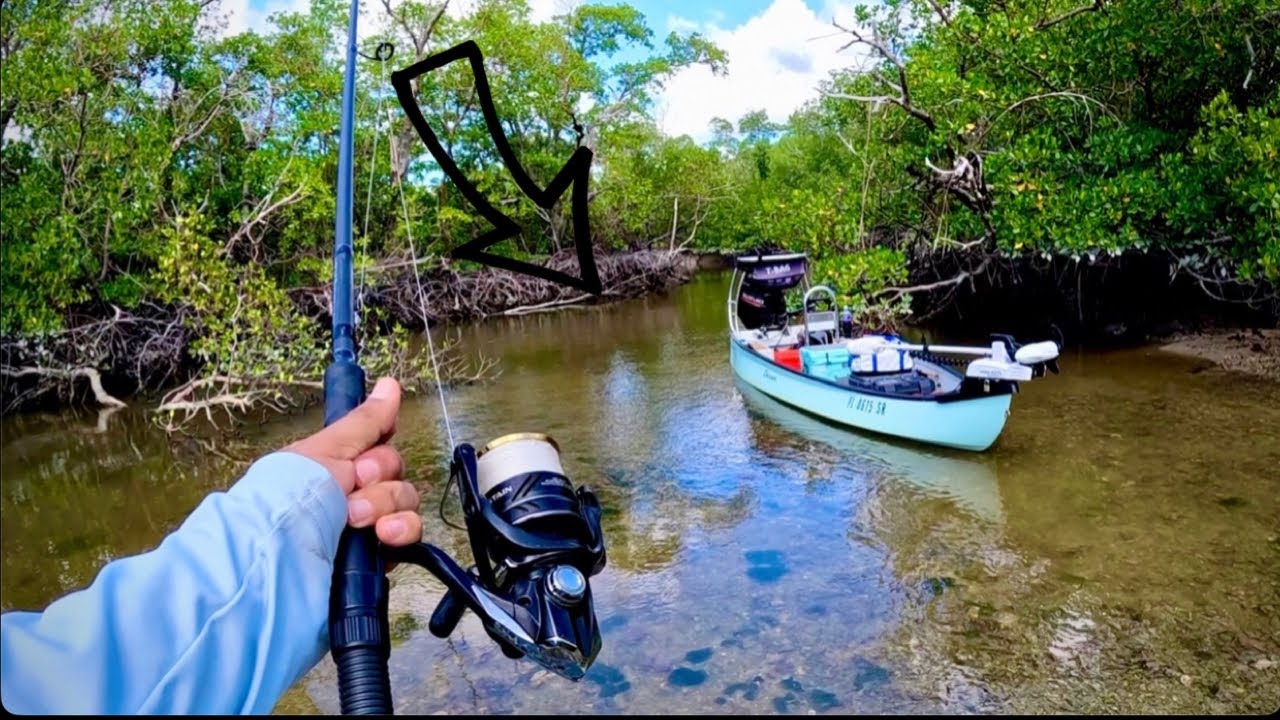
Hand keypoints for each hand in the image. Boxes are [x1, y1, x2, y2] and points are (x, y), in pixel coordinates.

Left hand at [286, 377, 422, 546]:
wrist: (282, 557)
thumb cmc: (291, 498)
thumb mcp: (326, 448)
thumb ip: (365, 421)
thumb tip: (390, 384)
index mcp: (334, 464)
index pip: (378, 442)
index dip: (379, 442)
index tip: (364, 450)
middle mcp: (352, 493)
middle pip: (395, 469)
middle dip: (379, 475)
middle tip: (352, 485)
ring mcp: (368, 525)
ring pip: (406, 499)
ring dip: (387, 503)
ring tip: (358, 519)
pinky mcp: (380, 555)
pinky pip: (411, 533)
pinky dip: (403, 529)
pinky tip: (384, 535)